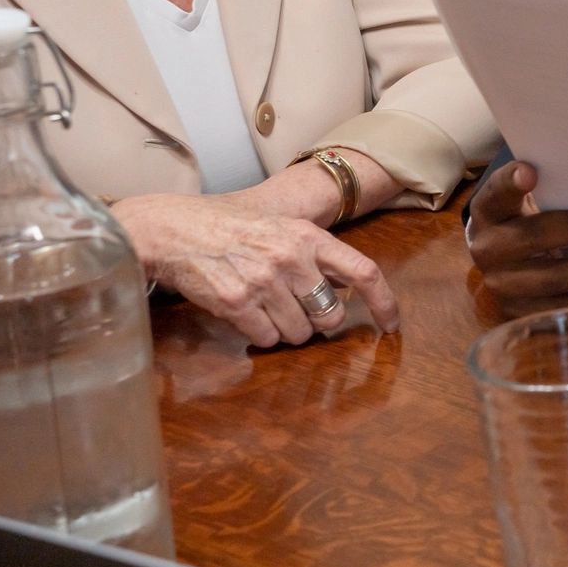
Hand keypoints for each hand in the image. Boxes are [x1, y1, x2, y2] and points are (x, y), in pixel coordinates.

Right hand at [114, 190, 398, 346]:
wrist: (176, 230)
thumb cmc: (233, 229)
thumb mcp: (284, 228)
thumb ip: (317, 255)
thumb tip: (348, 287)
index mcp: (310, 237)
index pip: (364, 271)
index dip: (383, 302)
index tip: (391, 325)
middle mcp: (292, 259)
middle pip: (330, 315)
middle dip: (319, 323)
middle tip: (300, 312)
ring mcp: (264, 282)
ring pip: (299, 333)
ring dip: (288, 330)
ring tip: (266, 308)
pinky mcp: (236, 303)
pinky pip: (267, 338)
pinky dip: (262, 334)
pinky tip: (247, 314)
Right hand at [466, 161, 567, 316]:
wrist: (507, 261)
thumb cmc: (532, 218)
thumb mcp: (533, 200)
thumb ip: (556, 188)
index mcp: (489, 211)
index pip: (496, 193)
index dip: (511, 183)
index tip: (531, 172)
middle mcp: (488, 250)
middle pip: (533, 238)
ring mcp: (502, 286)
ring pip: (554, 279)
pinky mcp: (521, 314)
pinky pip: (566, 307)